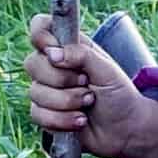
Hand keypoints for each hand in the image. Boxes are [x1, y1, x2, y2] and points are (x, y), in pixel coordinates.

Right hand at [23, 16, 157, 157]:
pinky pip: (38, 115)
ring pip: (36, 92)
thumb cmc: (120, 95)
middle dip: (63, 79)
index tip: (55, 51)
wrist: (125, 129)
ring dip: (68, 101)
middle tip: (87, 83)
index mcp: (68, 47)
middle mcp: (53, 66)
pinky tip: (80, 120)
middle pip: (32, 63)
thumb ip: (81, 55)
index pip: (40, 27)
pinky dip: (62, 120)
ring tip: (89, 103)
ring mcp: (47, 90)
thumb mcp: (107, 70)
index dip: (41, 37)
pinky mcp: (45, 114)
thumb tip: (52, 53)